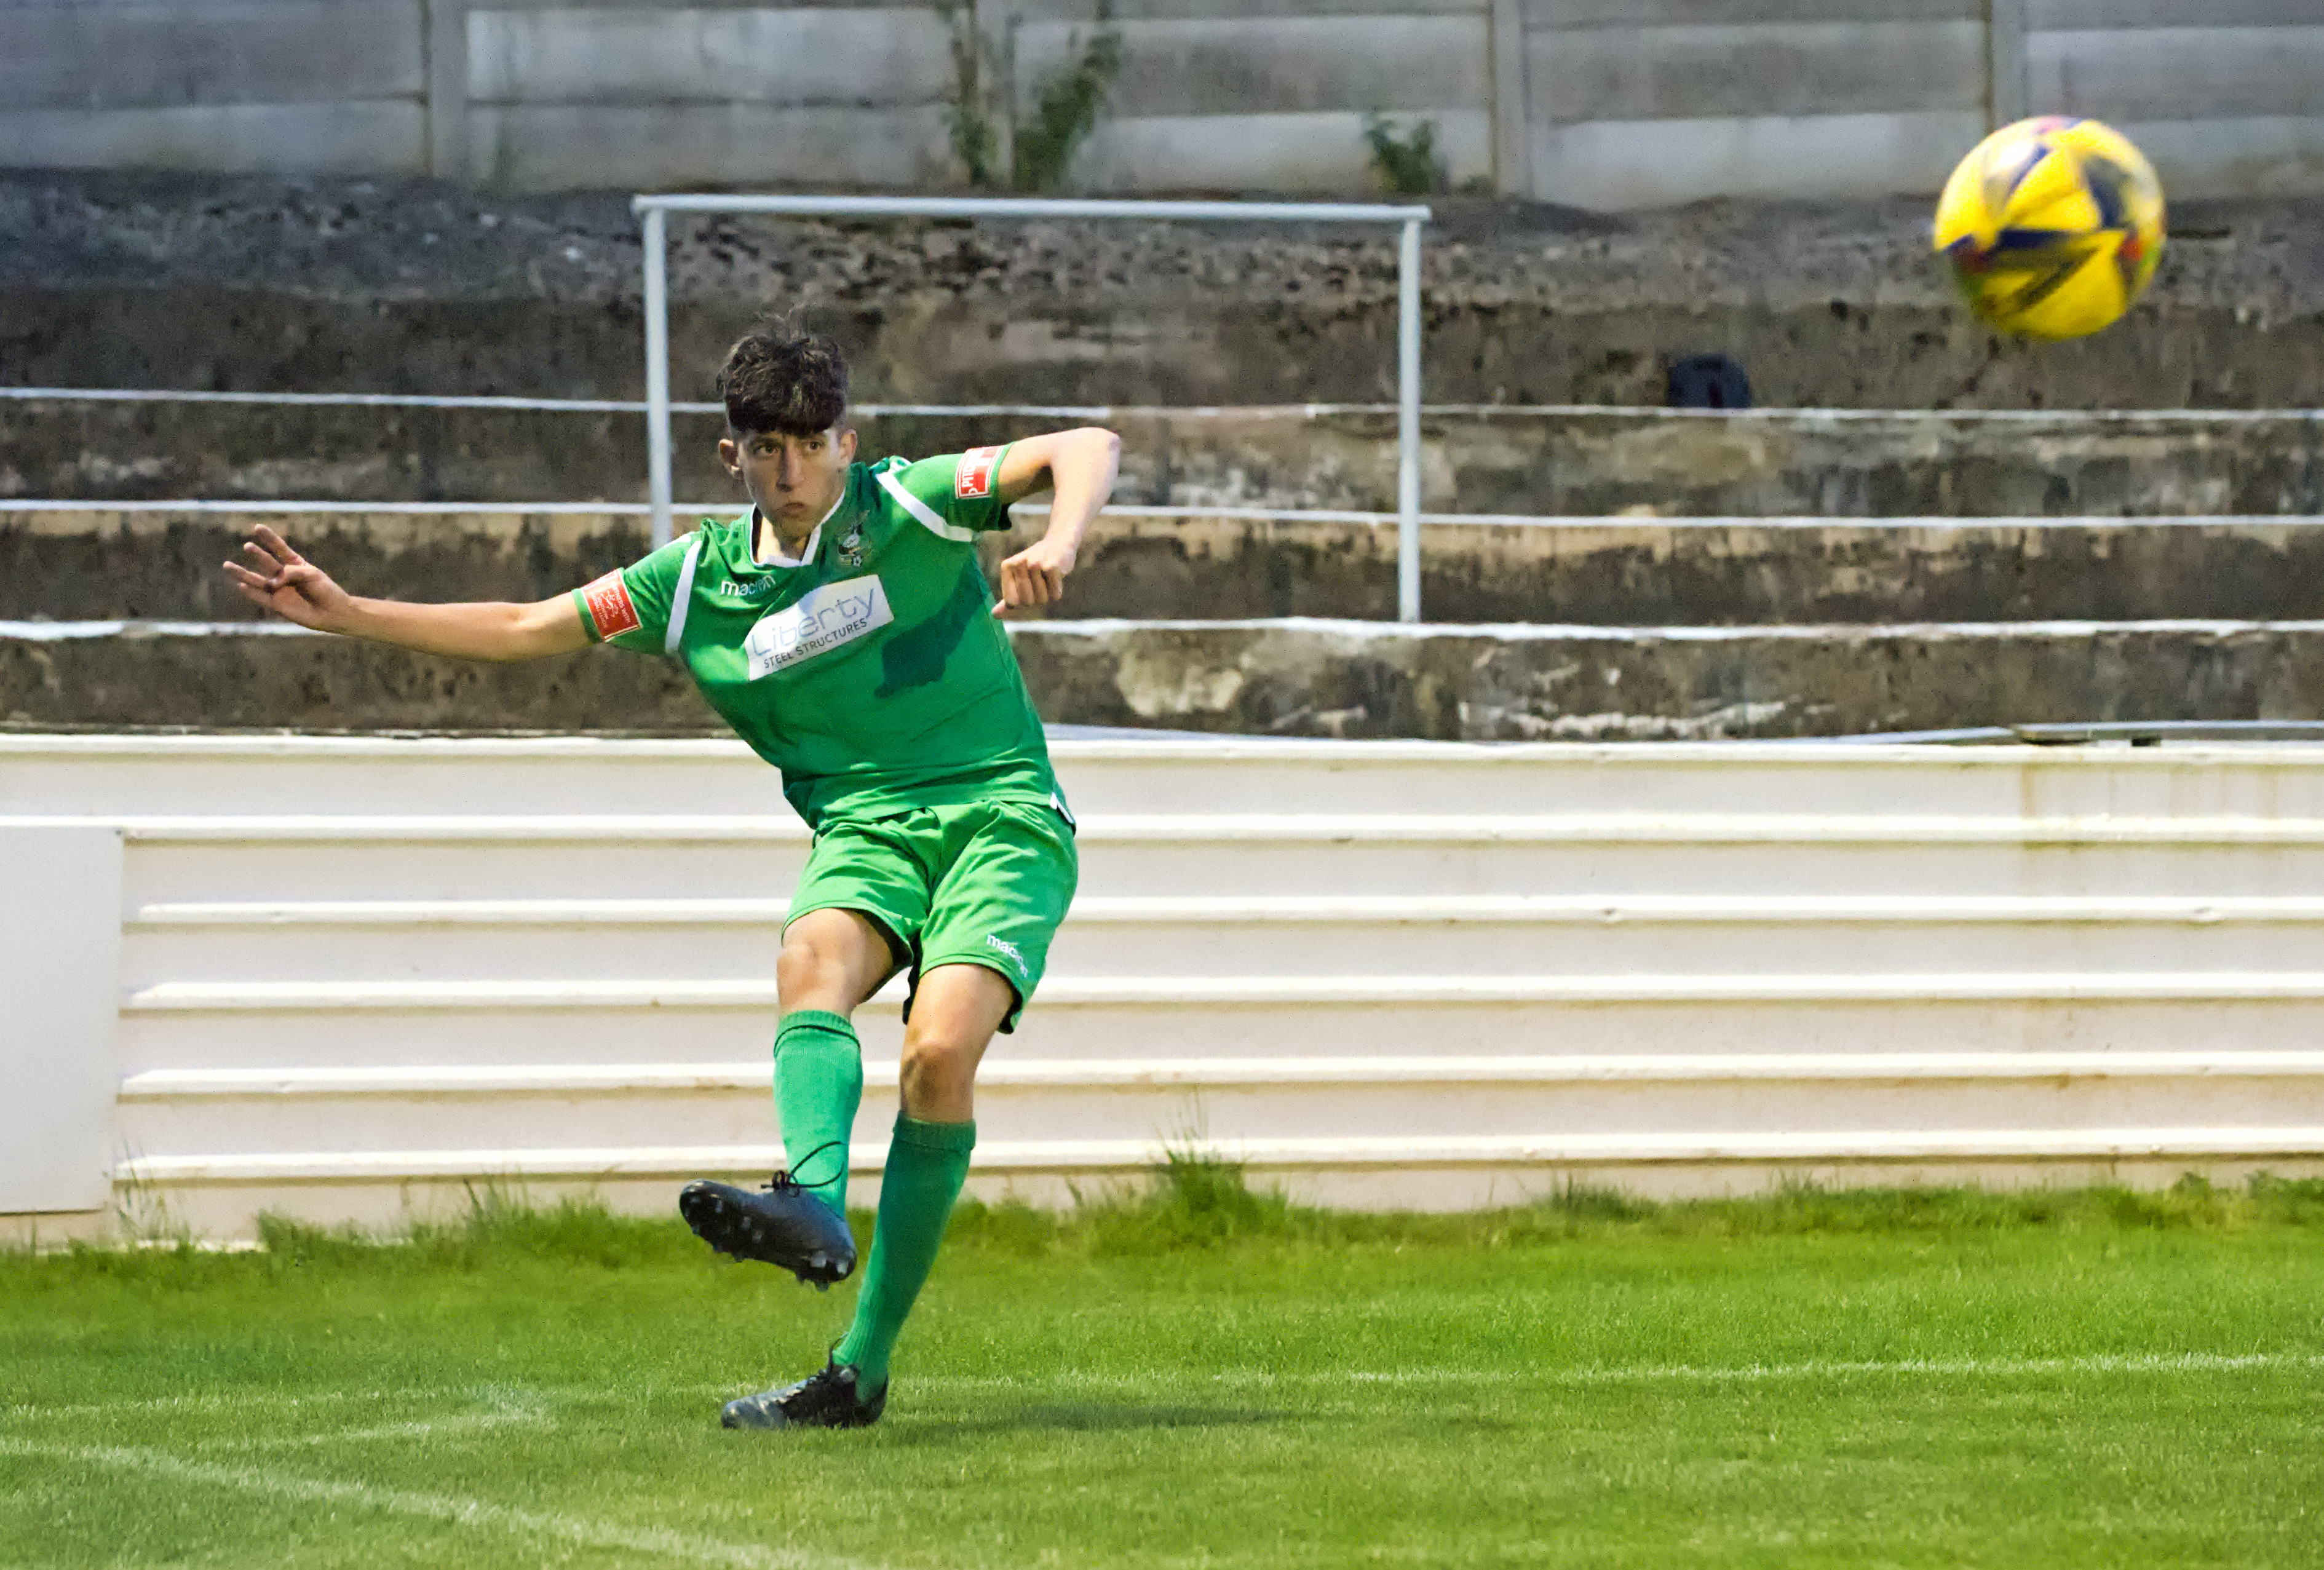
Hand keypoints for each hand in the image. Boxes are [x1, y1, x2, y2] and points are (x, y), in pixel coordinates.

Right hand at [221, 525, 353, 630]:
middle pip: (266, 562)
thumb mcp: (312, 575)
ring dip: (243, 573)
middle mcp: (284, 576)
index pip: (279, 548)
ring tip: (227, 565)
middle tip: (248, 546)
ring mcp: (279, 590)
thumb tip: (272, 583)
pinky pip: (260, 598)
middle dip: (257, 554)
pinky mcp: (278, 605)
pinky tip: (240, 585)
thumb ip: (292, 573)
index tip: (257, 527)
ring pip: (257, 580)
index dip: (269, 538)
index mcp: (295, 564)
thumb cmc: (326, 590)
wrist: (333, 612)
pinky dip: (251, 592)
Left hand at [993, 535, 1076, 617]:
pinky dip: (1057, 590)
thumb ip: (1009, 598)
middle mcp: (1019, 563)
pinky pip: (1055, 595)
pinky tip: (1056, 576)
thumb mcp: (1018, 580)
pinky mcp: (1052, 566)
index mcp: (1007, 567)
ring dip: (1047, 593)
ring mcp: (1035, 564)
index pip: (1010, 602)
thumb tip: (994, 615)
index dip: (1021, 602)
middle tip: (1039, 581)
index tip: (1025, 589)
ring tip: (1046, 576)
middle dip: (1035, 598)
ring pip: (1042, 599)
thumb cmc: (1035, 567)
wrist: (1058, 545)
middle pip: (1027, 602)